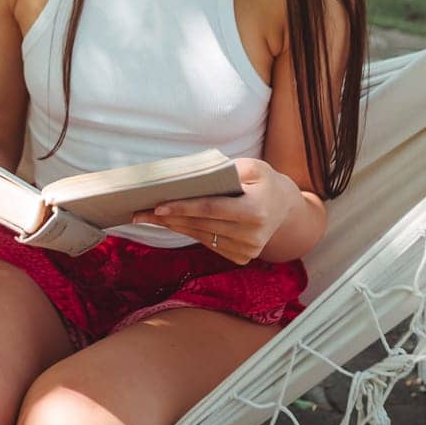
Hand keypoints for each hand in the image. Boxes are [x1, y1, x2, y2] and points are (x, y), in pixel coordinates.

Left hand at [130, 158, 295, 264]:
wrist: (286, 210)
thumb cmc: (266, 182)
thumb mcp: (254, 167)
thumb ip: (227, 171)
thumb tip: (193, 178)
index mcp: (255, 211)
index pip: (211, 209)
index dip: (183, 207)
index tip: (158, 206)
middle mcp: (252, 236)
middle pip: (200, 225)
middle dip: (167, 218)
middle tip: (139, 212)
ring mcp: (247, 251)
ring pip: (200, 236)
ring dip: (173, 226)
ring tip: (146, 217)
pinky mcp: (241, 257)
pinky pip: (207, 243)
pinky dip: (188, 232)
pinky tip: (170, 223)